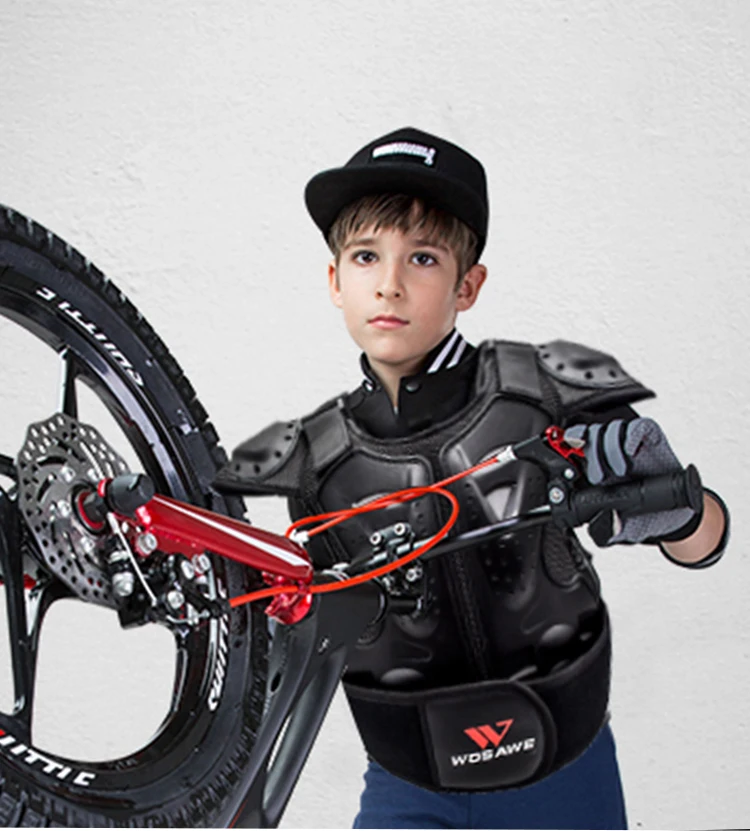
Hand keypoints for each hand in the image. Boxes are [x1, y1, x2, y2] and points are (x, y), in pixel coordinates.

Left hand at [563, 418, 698, 545]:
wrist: (675, 514)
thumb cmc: (644, 515)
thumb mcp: (622, 527)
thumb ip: (609, 530)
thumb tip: (601, 526)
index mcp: (595, 467)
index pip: (574, 444)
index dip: (567, 445)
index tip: (568, 460)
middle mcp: (609, 451)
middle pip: (589, 434)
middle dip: (590, 454)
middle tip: (599, 478)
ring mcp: (629, 443)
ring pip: (610, 428)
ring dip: (610, 448)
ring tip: (620, 471)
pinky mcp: (650, 438)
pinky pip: (638, 426)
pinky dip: (631, 435)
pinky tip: (631, 451)